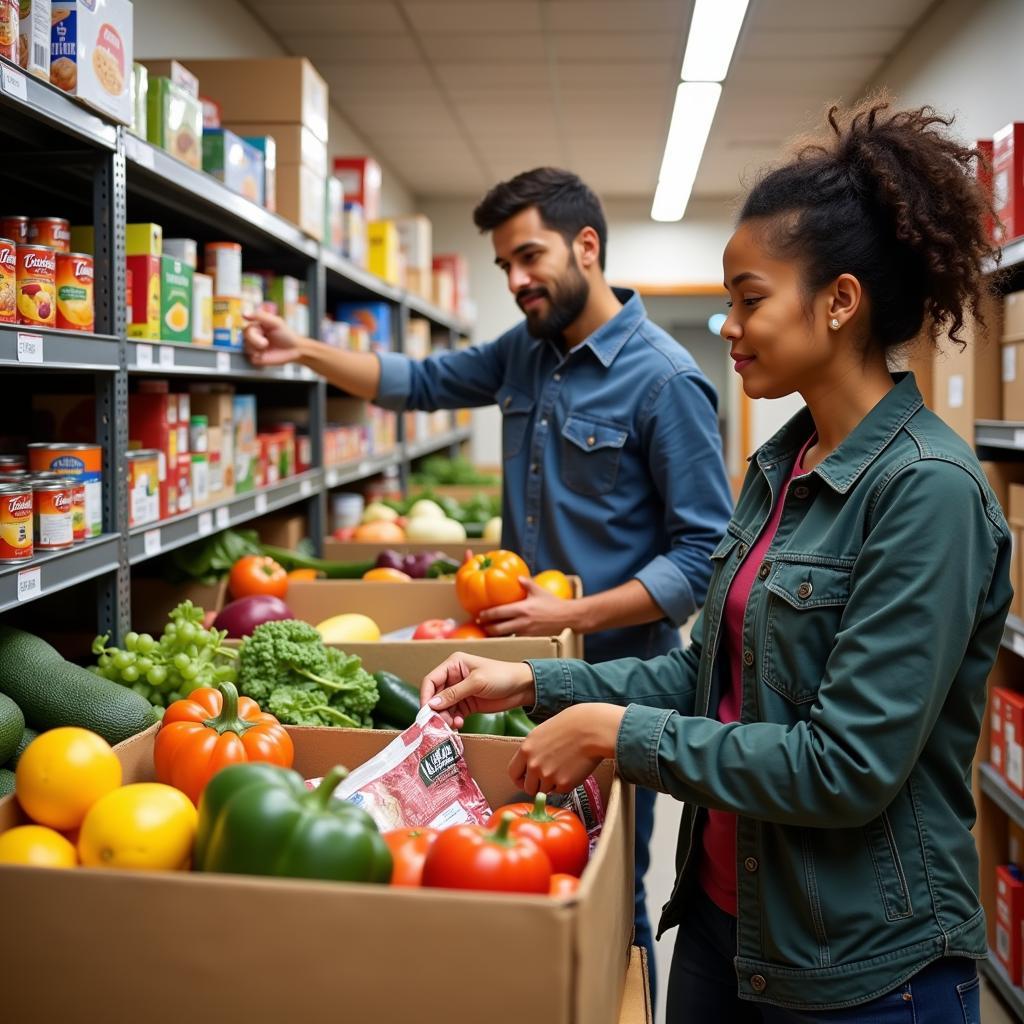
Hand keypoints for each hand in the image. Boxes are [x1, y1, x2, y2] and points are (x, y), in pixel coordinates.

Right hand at [243, 309, 301, 365]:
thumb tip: (243, 313)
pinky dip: (259, 357)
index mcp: (256, 326)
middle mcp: (253, 336)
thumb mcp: (275, 322)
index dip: (253, 333)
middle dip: (255, 341)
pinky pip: (251, 358)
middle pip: (245, 338)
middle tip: (266, 343)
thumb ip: (260, 316)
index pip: (246, 329)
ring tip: (267, 347)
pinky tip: (265, 354)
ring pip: (247, 348)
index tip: (261, 333)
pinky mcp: (256, 358)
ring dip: (257, 349)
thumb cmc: (286, 334)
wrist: (294, 350)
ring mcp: (254, 347)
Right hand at [421, 652, 534, 728]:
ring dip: (445, 718)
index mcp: (453, 664)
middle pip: (435, 696)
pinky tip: (459, 725)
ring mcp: (460, 692)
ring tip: (452, 725)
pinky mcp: (467, 704)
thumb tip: (432, 704)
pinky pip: (454, 714)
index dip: (426, 695)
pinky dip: (454, 720)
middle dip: (436, 710)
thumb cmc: (501, 676)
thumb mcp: (476, 682)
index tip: (426, 712)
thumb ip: (454, 693)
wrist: (523, 688)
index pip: (431, 680)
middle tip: (438, 724)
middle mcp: (453, 677)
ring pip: (443, 707)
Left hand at [478, 577, 578, 636]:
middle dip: (487, 628)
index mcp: (521, 609)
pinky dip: (508, 638)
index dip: (486, 615)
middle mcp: (521, 622)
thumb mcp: (538, 590)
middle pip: (498, 629)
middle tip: (481, 625)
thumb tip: (516, 577)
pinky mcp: (531, 638)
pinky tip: (504, 635)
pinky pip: (515, 639)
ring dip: (496, 635)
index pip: (498, 613)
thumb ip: (526, 583)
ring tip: (489, 631)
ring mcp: (526, 632)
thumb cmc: (553, 603)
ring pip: (505, 636)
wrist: (567, 617)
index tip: (479, 615)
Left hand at [508, 704, 624, 794]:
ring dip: (552, 784)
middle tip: (549, 778)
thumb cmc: (571, 725)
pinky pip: (560, 790)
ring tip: (564, 768)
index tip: (525, 781)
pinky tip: (573, 769)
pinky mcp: (563, 783)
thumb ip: (533, 750)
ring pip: (544, 791)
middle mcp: (534, 765)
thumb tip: (531, 764)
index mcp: (526, 749)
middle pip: (528, 787)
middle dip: (537, 786)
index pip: (513, 773)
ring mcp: (548, 776)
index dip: (520, 779)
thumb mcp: (543, 733)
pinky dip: (565, 784)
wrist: (592, 729)